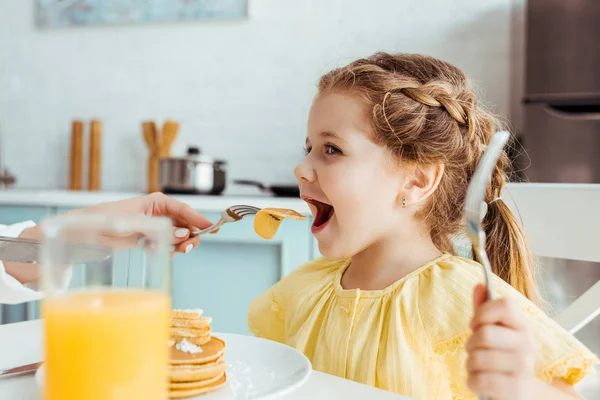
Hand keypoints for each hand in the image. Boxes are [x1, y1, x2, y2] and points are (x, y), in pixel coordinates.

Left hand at [65, 192, 213, 253]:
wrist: (82, 232)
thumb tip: (182, 233)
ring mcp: (157, 224)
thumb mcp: (131, 225)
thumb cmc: (102, 222)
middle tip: (185, 248)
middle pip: (187, 223)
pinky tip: (155, 251)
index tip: (213, 229)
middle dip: (190, 236)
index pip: (184, 210)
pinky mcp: (151, 235)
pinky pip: (170, 243)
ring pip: (181, 234)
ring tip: (168, 251)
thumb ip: (159, 229)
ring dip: (180, 245)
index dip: (200, 220)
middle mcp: (160, 211)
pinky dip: (169, 249)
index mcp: (156, 202)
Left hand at [466, 283, 534, 399]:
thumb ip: (484, 309)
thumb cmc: (500, 356)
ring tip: (479, 368)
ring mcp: (524, 368)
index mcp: (522, 325)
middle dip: (470, 344)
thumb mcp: (493, 331)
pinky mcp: (517, 390)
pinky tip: (481, 382)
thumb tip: (479, 285)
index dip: (483, 313)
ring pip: (477, 358)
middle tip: (475, 351)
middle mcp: (527, 345)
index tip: (475, 324)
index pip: (505, 305)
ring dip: (470, 365)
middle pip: (484, 333)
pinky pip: (479, 380)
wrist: (520, 391)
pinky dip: (472, 382)